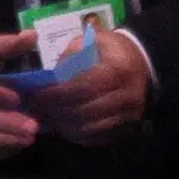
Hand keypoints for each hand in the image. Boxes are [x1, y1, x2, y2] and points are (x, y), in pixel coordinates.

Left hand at [31, 24, 152, 146]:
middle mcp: (127, 97)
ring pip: (89, 129)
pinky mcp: (126, 130)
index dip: (56, 93)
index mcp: (119, 71)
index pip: (83, 87)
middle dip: (55, 111)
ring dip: (62, 125)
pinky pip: (96, 138)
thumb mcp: (93, 40)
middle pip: (84, 111)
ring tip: (44, 117)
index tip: (35, 94)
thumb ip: (72, 54)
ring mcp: (129, 117)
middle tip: (34, 108)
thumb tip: (50, 77)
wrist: (144, 65)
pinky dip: (74, 134)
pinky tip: (61, 124)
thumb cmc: (112, 51)